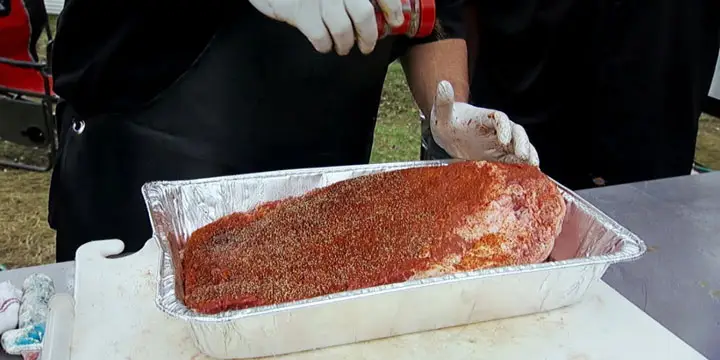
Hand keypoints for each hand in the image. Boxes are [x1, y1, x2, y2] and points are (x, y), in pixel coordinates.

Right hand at [248, 0, 404, 54]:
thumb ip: (351, 0)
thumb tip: (382, 14)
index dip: (392, 7)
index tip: (396, 21)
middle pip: (363, 14)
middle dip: (368, 36)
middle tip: (366, 45)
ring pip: (342, 30)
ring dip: (345, 44)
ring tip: (343, 47)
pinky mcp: (301, 12)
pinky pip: (321, 37)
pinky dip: (325, 45)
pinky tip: (324, 44)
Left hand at [430, 81, 539, 165]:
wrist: (450, 134)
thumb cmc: (448, 121)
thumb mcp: (442, 113)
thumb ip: (443, 101)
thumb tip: (443, 84)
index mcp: (485, 117)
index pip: (499, 118)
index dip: (503, 127)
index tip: (503, 140)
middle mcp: (497, 128)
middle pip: (515, 131)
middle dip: (521, 143)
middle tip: (523, 156)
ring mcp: (501, 142)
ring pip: (520, 145)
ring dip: (528, 154)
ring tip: (532, 166)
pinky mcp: (501, 154)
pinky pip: (516, 159)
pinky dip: (524, 165)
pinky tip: (530, 174)